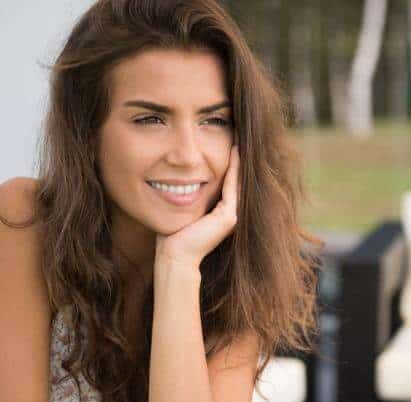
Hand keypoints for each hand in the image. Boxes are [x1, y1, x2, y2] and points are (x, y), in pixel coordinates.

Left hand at [156, 145, 239, 267]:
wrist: (174, 256)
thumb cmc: (171, 236)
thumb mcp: (180, 208)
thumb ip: (183, 195)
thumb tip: (173, 179)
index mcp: (220, 214)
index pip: (226, 183)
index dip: (227, 164)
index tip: (227, 144)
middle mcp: (230, 214)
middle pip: (236, 181)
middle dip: (236, 160)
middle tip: (237, 136)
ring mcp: (232, 216)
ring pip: (238, 181)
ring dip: (238, 160)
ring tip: (239, 139)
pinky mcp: (229, 216)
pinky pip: (233, 185)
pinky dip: (234, 168)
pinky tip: (234, 151)